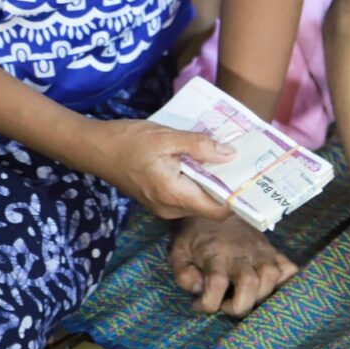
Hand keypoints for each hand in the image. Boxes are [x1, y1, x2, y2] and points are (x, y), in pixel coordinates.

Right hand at [76, 119, 235, 221]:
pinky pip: (187, 194)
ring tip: (225, 156)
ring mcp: (163, 206)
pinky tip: (202, 159)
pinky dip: (198, 180)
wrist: (95, 148)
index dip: (238, 199)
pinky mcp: (159, 199)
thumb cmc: (128, 141)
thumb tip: (230, 155)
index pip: (218, 211)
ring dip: (212, 181)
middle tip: (246, 163)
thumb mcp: (166, 137)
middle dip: (228, 186)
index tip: (254, 182)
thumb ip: (199, 146)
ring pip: (199, 199)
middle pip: (210, 205)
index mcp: (174, 195)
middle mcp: (170, 208)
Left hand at [169, 215, 297, 317]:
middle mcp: (241, 253)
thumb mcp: (178, 252)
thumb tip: (199, 290)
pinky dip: (285, 282)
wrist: (212, 204)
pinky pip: (289, 267)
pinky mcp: (273, 249)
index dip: (208, 304)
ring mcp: (261, 250)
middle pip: (250, 283)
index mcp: (215, 254)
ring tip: (246, 297)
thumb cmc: (195, 235)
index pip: (216, 283)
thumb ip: (184, 274)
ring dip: (261, 295)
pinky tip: (269, 288)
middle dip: (240, 305)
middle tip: (226, 305)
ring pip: (272, 276)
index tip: (199, 304)